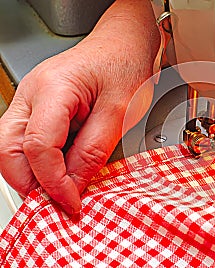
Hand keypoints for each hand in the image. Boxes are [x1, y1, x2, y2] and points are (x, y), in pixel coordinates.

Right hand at [0, 0, 158, 215]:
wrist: (123, 44)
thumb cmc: (124, 65)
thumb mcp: (120, 111)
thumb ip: (94, 150)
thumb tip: (74, 183)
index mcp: (53, 88)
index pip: (37, 146)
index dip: (53, 181)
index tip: (71, 201)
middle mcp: (32, 93)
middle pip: (8, 149)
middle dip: (30, 182)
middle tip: (58, 202)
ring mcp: (31, 100)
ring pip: (12, 148)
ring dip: (33, 174)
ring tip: (63, 188)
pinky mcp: (39, 108)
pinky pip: (28, 141)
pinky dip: (41, 162)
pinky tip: (63, 170)